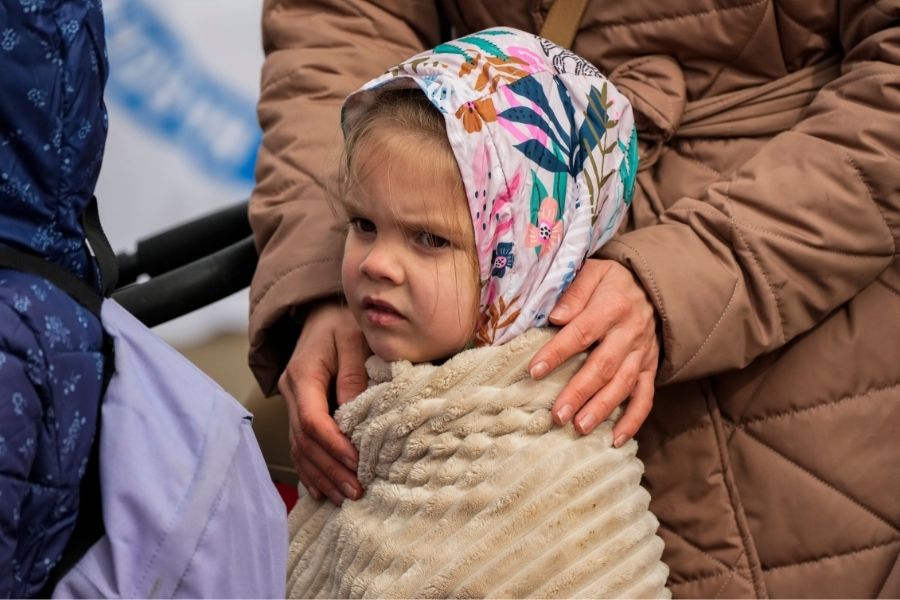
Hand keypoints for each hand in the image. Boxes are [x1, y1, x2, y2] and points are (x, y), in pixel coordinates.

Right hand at [278, 300, 370, 504]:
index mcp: (303, 374)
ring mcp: (292, 402)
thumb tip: (355, 413)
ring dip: (322, 476)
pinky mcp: (299, 409)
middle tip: (356, 492)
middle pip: (305, 441)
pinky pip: (300, 445)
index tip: (357, 464)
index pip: (313, 420)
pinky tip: (322, 491)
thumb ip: (355, 374)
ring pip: (300, 448)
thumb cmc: (344, 321)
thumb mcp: (354, 338)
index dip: (334, 447)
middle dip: (330, 469)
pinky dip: (311, 470)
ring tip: (344, 497)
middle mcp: (292, 392)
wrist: (323, 311)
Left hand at [529, 259, 659, 445]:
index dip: (557, 353)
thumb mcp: (595, 272)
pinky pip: (645, 397)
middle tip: (557, 415)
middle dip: (579, 392)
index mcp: (612, 306)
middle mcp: (630, 333)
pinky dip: (633, 420)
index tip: (534, 371)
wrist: (654, 286)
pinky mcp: (650, 368)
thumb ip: (575, 291)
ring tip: (579, 428)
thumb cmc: (613, 282)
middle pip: (603, 366)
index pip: (581, 332)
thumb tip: (555, 316)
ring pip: (622, 385)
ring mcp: (642, 353)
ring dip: (601, 409)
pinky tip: (616, 440)